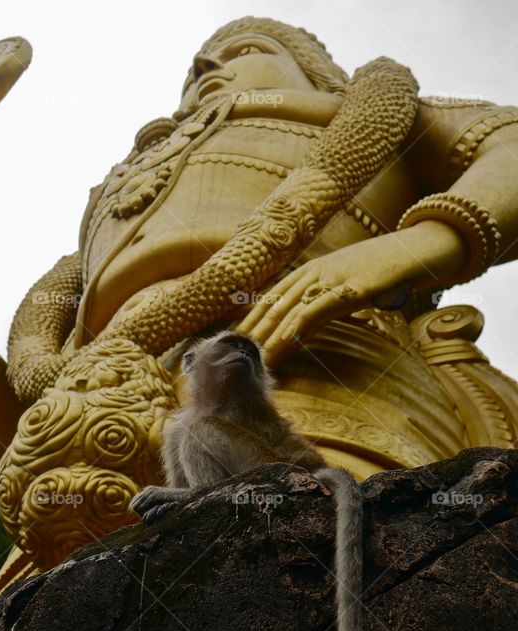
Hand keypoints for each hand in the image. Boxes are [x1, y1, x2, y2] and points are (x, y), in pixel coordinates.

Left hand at [237, 220, 466, 365]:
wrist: (422, 249)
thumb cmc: (384, 272)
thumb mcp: (345, 287)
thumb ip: (321, 305)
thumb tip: (300, 330)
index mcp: (309, 271)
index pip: (269, 298)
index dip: (249, 320)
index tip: (232, 341)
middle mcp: (314, 272)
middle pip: (272, 305)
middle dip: (250, 332)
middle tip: (231, 354)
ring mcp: (331, 278)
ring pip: (288, 309)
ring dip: (267, 336)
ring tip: (251, 357)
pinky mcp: (351, 288)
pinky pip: (317, 309)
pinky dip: (297, 327)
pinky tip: (285, 342)